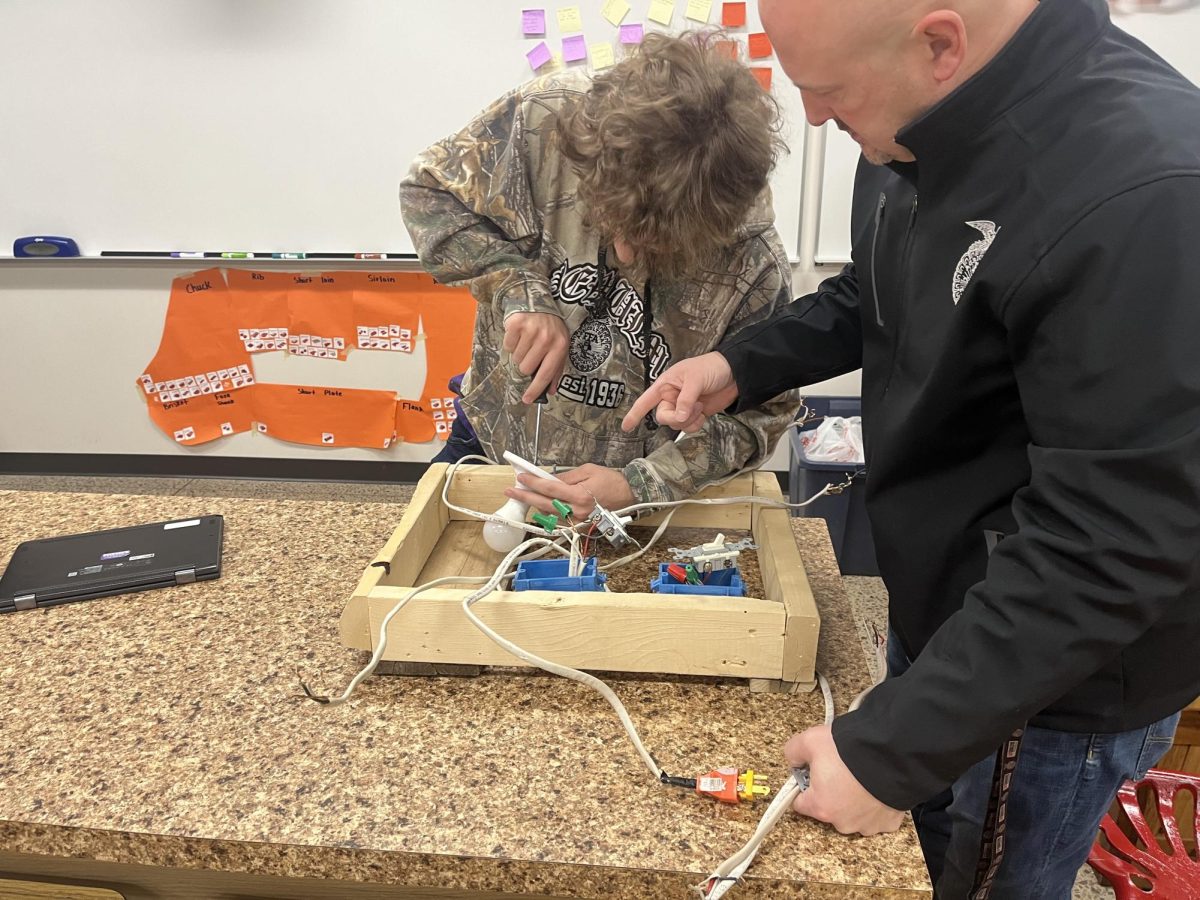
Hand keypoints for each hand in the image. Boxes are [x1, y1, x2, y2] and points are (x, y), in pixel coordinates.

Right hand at [503, 312, 568, 403]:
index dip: (536, 389)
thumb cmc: (551, 327)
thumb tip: (550, 391)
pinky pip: (508, 345)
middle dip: (525, 365)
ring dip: (519, 353)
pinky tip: (519, 335)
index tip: (527, 399)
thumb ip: (556, 369)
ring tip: (526, 341)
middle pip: (526, 368)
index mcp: (560, 345)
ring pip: (516, 358)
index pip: (546, 373)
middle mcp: (546, 337)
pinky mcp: (516, 323)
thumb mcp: (559, 345)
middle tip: (529, 354)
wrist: (538, 299)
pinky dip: (511, 343)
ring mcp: (530, 329)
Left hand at [505, 464, 634, 519]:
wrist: (629, 495)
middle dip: (526, 497)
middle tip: (511, 490)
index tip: (521, 478)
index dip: (533, 483)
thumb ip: (566, 477)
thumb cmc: (611, 481)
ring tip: (521, 495)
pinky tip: (539, 506)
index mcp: (579, 496)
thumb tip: (548, 479)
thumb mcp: (587, 471)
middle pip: (545, 504)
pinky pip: (560, 520)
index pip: (550, 489)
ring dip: (534, 505)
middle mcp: (577, 511)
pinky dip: (548, 513)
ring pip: (550, 514)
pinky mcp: (580, 525)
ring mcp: (578, 521)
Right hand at [621, 352, 738, 433]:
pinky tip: (704, 414)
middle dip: (676, 418)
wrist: (735, 374)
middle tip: (691, 409)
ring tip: (700, 407)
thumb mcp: (695, 379)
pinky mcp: (695, 415)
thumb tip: (679, 417)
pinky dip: (695, 425)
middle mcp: (671, 397)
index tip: (626, 427)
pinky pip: (688, 427)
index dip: (635, 413)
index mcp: (666, 385)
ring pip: (676, 424)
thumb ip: (686, 399)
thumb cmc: (710, 367)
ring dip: (689, 420)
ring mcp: (683, 407)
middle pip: (663, 417)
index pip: (646, 400)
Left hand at [784, 724, 904, 835]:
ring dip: (854, 799)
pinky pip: (877, 815)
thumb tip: (794, 759)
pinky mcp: (889, 822)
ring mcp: (868, 825)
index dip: (804, 785)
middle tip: (839, 770)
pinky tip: (876, 787)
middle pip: (828, 808)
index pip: (800, 803)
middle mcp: (843, 822)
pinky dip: (875, 804)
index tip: (811, 774)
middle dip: (831, 791)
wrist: (893, 755)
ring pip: (853, 813)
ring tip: (859, 777)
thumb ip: (794, 751)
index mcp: (821, 807)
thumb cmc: (852, 751)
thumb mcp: (810, 740)